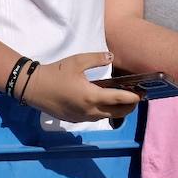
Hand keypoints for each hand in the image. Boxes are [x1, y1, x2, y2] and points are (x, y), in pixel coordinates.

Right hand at [19, 52, 139, 122]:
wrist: (34, 88)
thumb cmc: (56, 73)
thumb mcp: (77, 61)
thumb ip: (96, 59)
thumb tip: (111, 57)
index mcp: (92, 96)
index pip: (119, 99)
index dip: (133, 97)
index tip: (142, 94)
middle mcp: (89, 110)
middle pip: (117, 113)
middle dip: (129, 107)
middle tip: (136, 98)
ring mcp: (82, 117)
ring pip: (106, 117)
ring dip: (117, 111)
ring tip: (122, 101)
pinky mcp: (75, 120)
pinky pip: (95, 118)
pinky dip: (103, 112)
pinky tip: (102, 104)